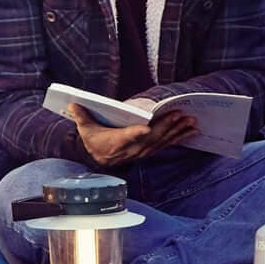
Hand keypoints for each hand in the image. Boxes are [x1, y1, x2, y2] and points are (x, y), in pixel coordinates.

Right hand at [69, 104, 194, 167]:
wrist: (99, 160)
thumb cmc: (94, 141)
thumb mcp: (86, 129)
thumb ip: (81, 116)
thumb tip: (72, 103)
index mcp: (117, 141)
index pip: (127, 137)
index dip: (136, 134)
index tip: (146, 128)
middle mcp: (133, 148)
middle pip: (152, 137)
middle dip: (167, 126)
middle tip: (181, 115)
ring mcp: (143, 151)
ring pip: (163, 141)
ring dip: (178, 131)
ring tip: (192, 122)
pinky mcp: (150, 150)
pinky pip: (167, 144)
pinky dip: (180, 137)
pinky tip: (192, 131)